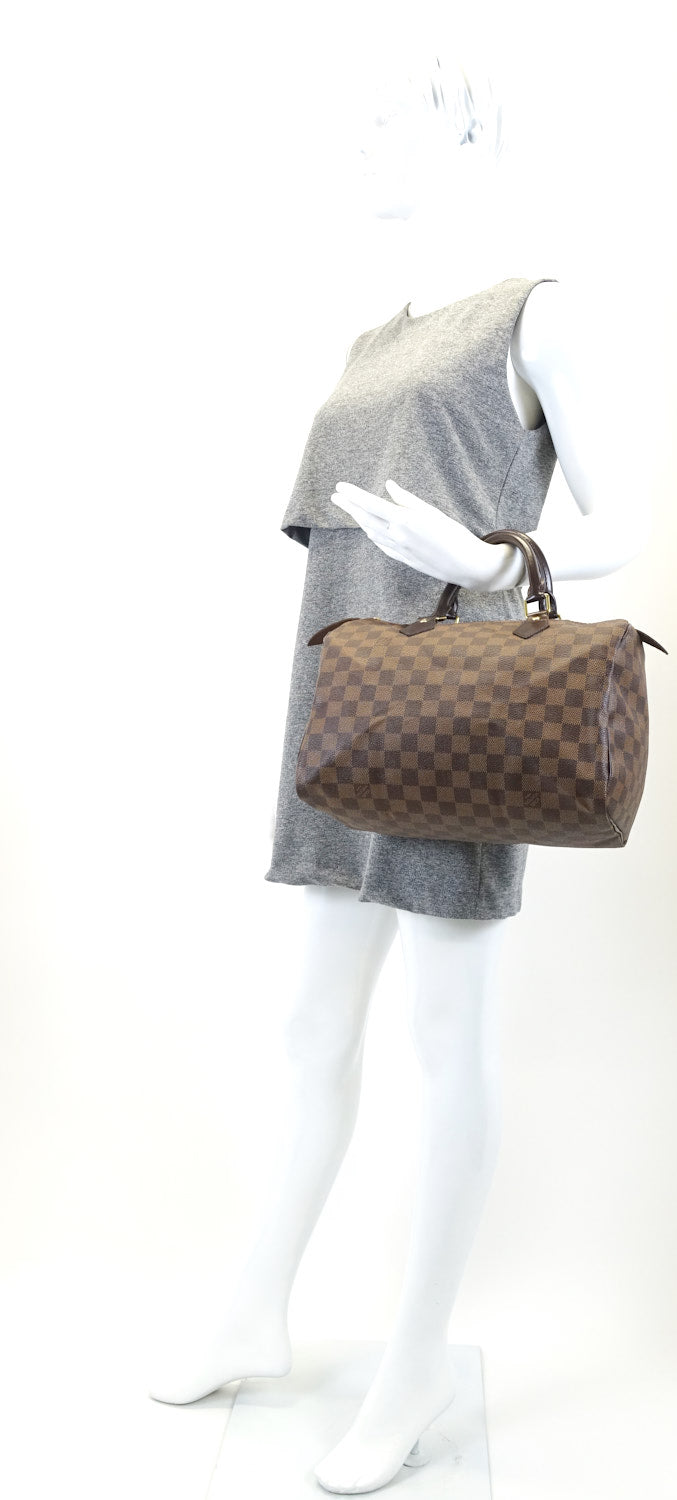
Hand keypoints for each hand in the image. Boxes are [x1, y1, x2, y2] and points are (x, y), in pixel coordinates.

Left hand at [329, 479, 522, 589]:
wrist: (466, 565)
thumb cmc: (455, 534)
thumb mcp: (432, 511)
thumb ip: (407, 499)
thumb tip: (388, 486)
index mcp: (404, 520)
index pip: (370, 504)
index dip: (353, 495)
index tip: (340, 486)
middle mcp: (397, 536)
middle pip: (365, 519)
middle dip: (349, 506)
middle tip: (335, 496)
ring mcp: (398, 550)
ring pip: (371, 532)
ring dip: (358, 520)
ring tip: (350, 509)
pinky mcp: (403, 559)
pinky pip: (380, 544)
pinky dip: (371, 533)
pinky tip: (368, 528)